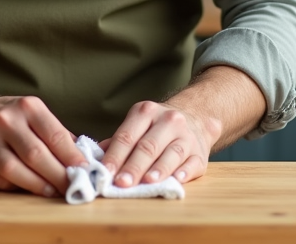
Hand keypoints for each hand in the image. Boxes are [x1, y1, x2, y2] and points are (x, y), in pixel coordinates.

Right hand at [0, 94, 85, 196]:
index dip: (72, 157)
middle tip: (73, 188)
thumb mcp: (35, 114)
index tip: (85, 171)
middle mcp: (5, 121)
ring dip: (38, 185)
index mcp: (27, 107)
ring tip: (53, 192)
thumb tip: (85, 158)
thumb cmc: (11, 118)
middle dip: (58, 175)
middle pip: (36, 155)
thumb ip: (58, 134)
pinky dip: (17, 187)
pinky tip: (29, 188)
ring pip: (15, 170)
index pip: (54, 135)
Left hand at [99, 100, 219, 187]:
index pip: (127, 136)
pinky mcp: (200, 153)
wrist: (195, 118)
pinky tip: (177, 180)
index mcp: (146, 112)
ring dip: (159, 169)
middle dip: (134, 166)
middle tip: (122, 182)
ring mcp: (186, 136)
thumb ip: (118, 142)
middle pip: (148, 146)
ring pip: (172, 153)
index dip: (115, 155)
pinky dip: (185, 172)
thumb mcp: (137, 125)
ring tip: (147, 182)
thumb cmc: (157, 128)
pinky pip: (192, 162)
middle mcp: (168, 121)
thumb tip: (95, 158)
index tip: (105, 172)